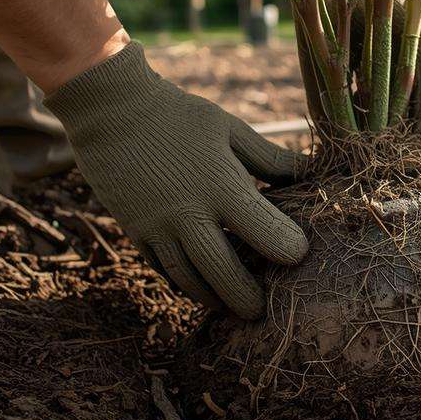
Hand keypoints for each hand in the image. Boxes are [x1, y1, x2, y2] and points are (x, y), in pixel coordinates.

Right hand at [45, 42, 307, 317]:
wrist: (109, 110)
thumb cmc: (177, 114)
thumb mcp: (228, 128)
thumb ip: (270, 158)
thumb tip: (311, 173)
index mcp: (220, 184)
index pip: (263, 230)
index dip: (287, 247)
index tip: (299, 254)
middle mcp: (188, 213)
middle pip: (223, 272)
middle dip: (247, 297)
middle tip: (263, 309)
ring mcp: (157, 227)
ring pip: (189, 280)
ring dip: (214, 298)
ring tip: (232, 306)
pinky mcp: (135, 232)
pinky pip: (162, 270)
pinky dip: (184, 284)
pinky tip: (201, 287)